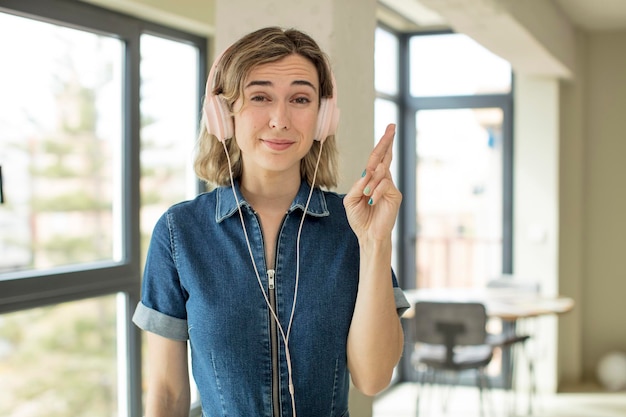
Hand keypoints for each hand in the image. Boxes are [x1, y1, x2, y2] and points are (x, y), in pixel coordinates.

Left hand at [344, 124, 401, 241]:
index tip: (391, 128)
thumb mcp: (351, 200)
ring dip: (371, 182)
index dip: (383, 143)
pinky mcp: (395, 195)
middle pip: (385, 156)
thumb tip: (368, 174)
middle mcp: (382, 180)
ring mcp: (390, 187)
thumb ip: (357, 185)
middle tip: (392, 126)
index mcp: (371, 179)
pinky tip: (371, 200)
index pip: (377, 157)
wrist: (367, 235)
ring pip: (382, 171)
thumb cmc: (359, 218)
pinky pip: (385, 185)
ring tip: (365, 195)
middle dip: (387, 141)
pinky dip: (376, 191)